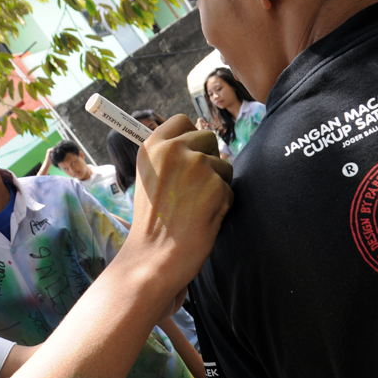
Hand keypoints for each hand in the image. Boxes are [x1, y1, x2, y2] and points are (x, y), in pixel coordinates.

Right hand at [125, 115, 233, 297]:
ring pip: (223, 165)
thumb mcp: (149, 179)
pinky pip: (229, 189)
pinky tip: (202, 218)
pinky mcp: (216, 185)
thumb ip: (169, 157)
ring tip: (194, 207)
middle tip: (192, 189)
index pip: (181, 121)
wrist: (154, 257)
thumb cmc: (152, 224)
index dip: (190, 139)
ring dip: (216, 185)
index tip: (188, 156)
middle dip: (208, 160)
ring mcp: (196, 165)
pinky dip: (222, 205)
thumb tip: (196, 143)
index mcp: (152, 146)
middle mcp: (174, 149)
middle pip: (208, 138)